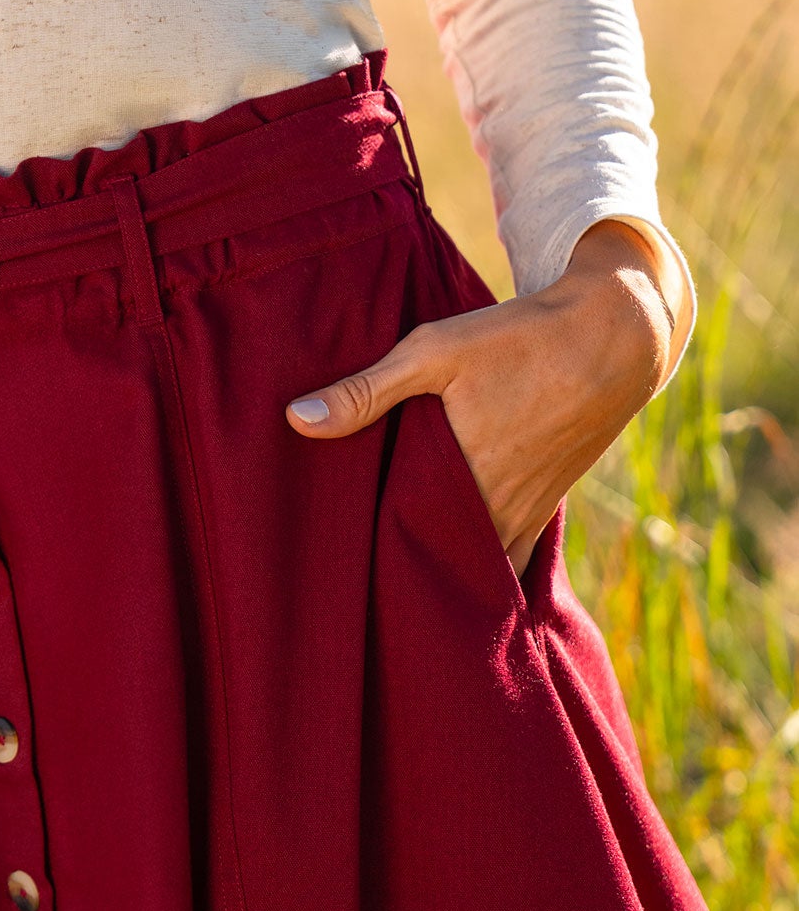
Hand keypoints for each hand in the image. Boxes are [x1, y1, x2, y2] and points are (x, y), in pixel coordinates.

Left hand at [285, 220, 678, 576]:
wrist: (614, 337)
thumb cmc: (517, 339)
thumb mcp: (434, 352)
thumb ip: (366, 391)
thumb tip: (297, 420)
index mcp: (461, 479)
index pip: (400, 539)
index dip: (368, 551)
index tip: (334, 558)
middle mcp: (497, 510)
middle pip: (437, 560)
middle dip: (401, 567)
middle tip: (357, 573)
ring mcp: (526, 513)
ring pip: (475, 563)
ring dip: (442, 566)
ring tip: (399, 573)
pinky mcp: (546, 505)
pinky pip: (510, 554)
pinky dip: (483, 561)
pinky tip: (454, 560)